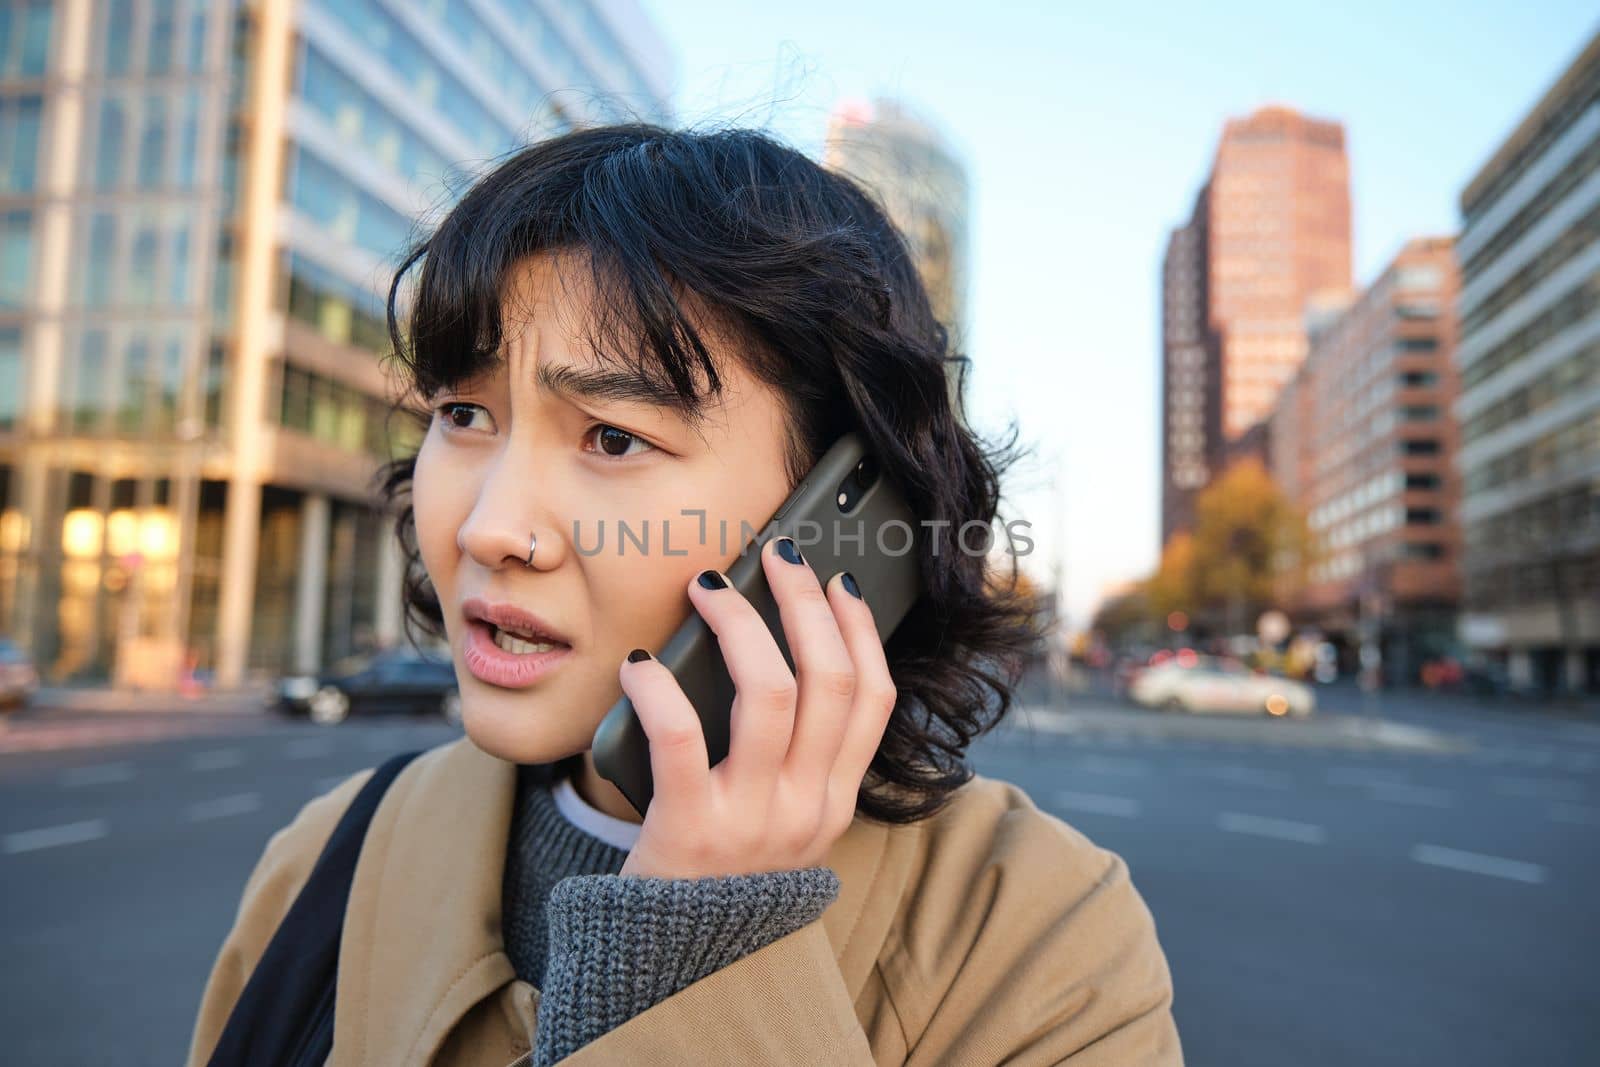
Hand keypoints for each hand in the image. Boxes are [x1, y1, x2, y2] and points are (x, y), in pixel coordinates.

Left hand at [615, 536, 897, 878]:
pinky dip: (658, 686)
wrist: (672, 965)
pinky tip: (640, 663)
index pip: (873, 698)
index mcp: (835, 800)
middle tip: (775, 557)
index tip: (837, 584)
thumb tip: (773, 649)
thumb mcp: (783, 821)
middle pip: (829, 679)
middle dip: (804, 602)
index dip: (860, 630)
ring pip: (769, 693)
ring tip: (707, 587)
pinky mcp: (689, 828)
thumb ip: (792, 755)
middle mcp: (807, 806)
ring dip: (738, 624)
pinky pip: (680, 735)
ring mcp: (753, 819)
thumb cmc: (720, 873)